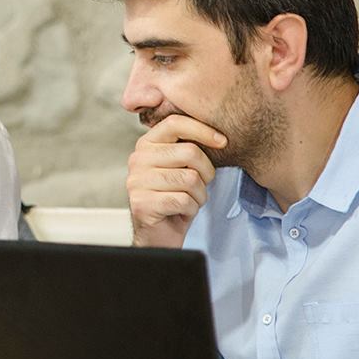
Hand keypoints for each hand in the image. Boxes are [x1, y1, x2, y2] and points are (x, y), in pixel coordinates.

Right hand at [127, 114, 223, 248]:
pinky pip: (184, 200)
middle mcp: (137, 159)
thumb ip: (188, 147)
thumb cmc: (174, 197)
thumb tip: (218, 134)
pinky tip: (181, 211)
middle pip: (189, 152)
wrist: (158, 234)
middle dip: (206, 171)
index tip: (222, 141)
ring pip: (190, 179)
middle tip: (202, 184)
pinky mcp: (142, 203)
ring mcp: (137, 182)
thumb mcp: (180, 166)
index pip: (175, 123)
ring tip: (189, 199)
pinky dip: (191, 209)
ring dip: (199, 194)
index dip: (202, 130)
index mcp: (146, 145)